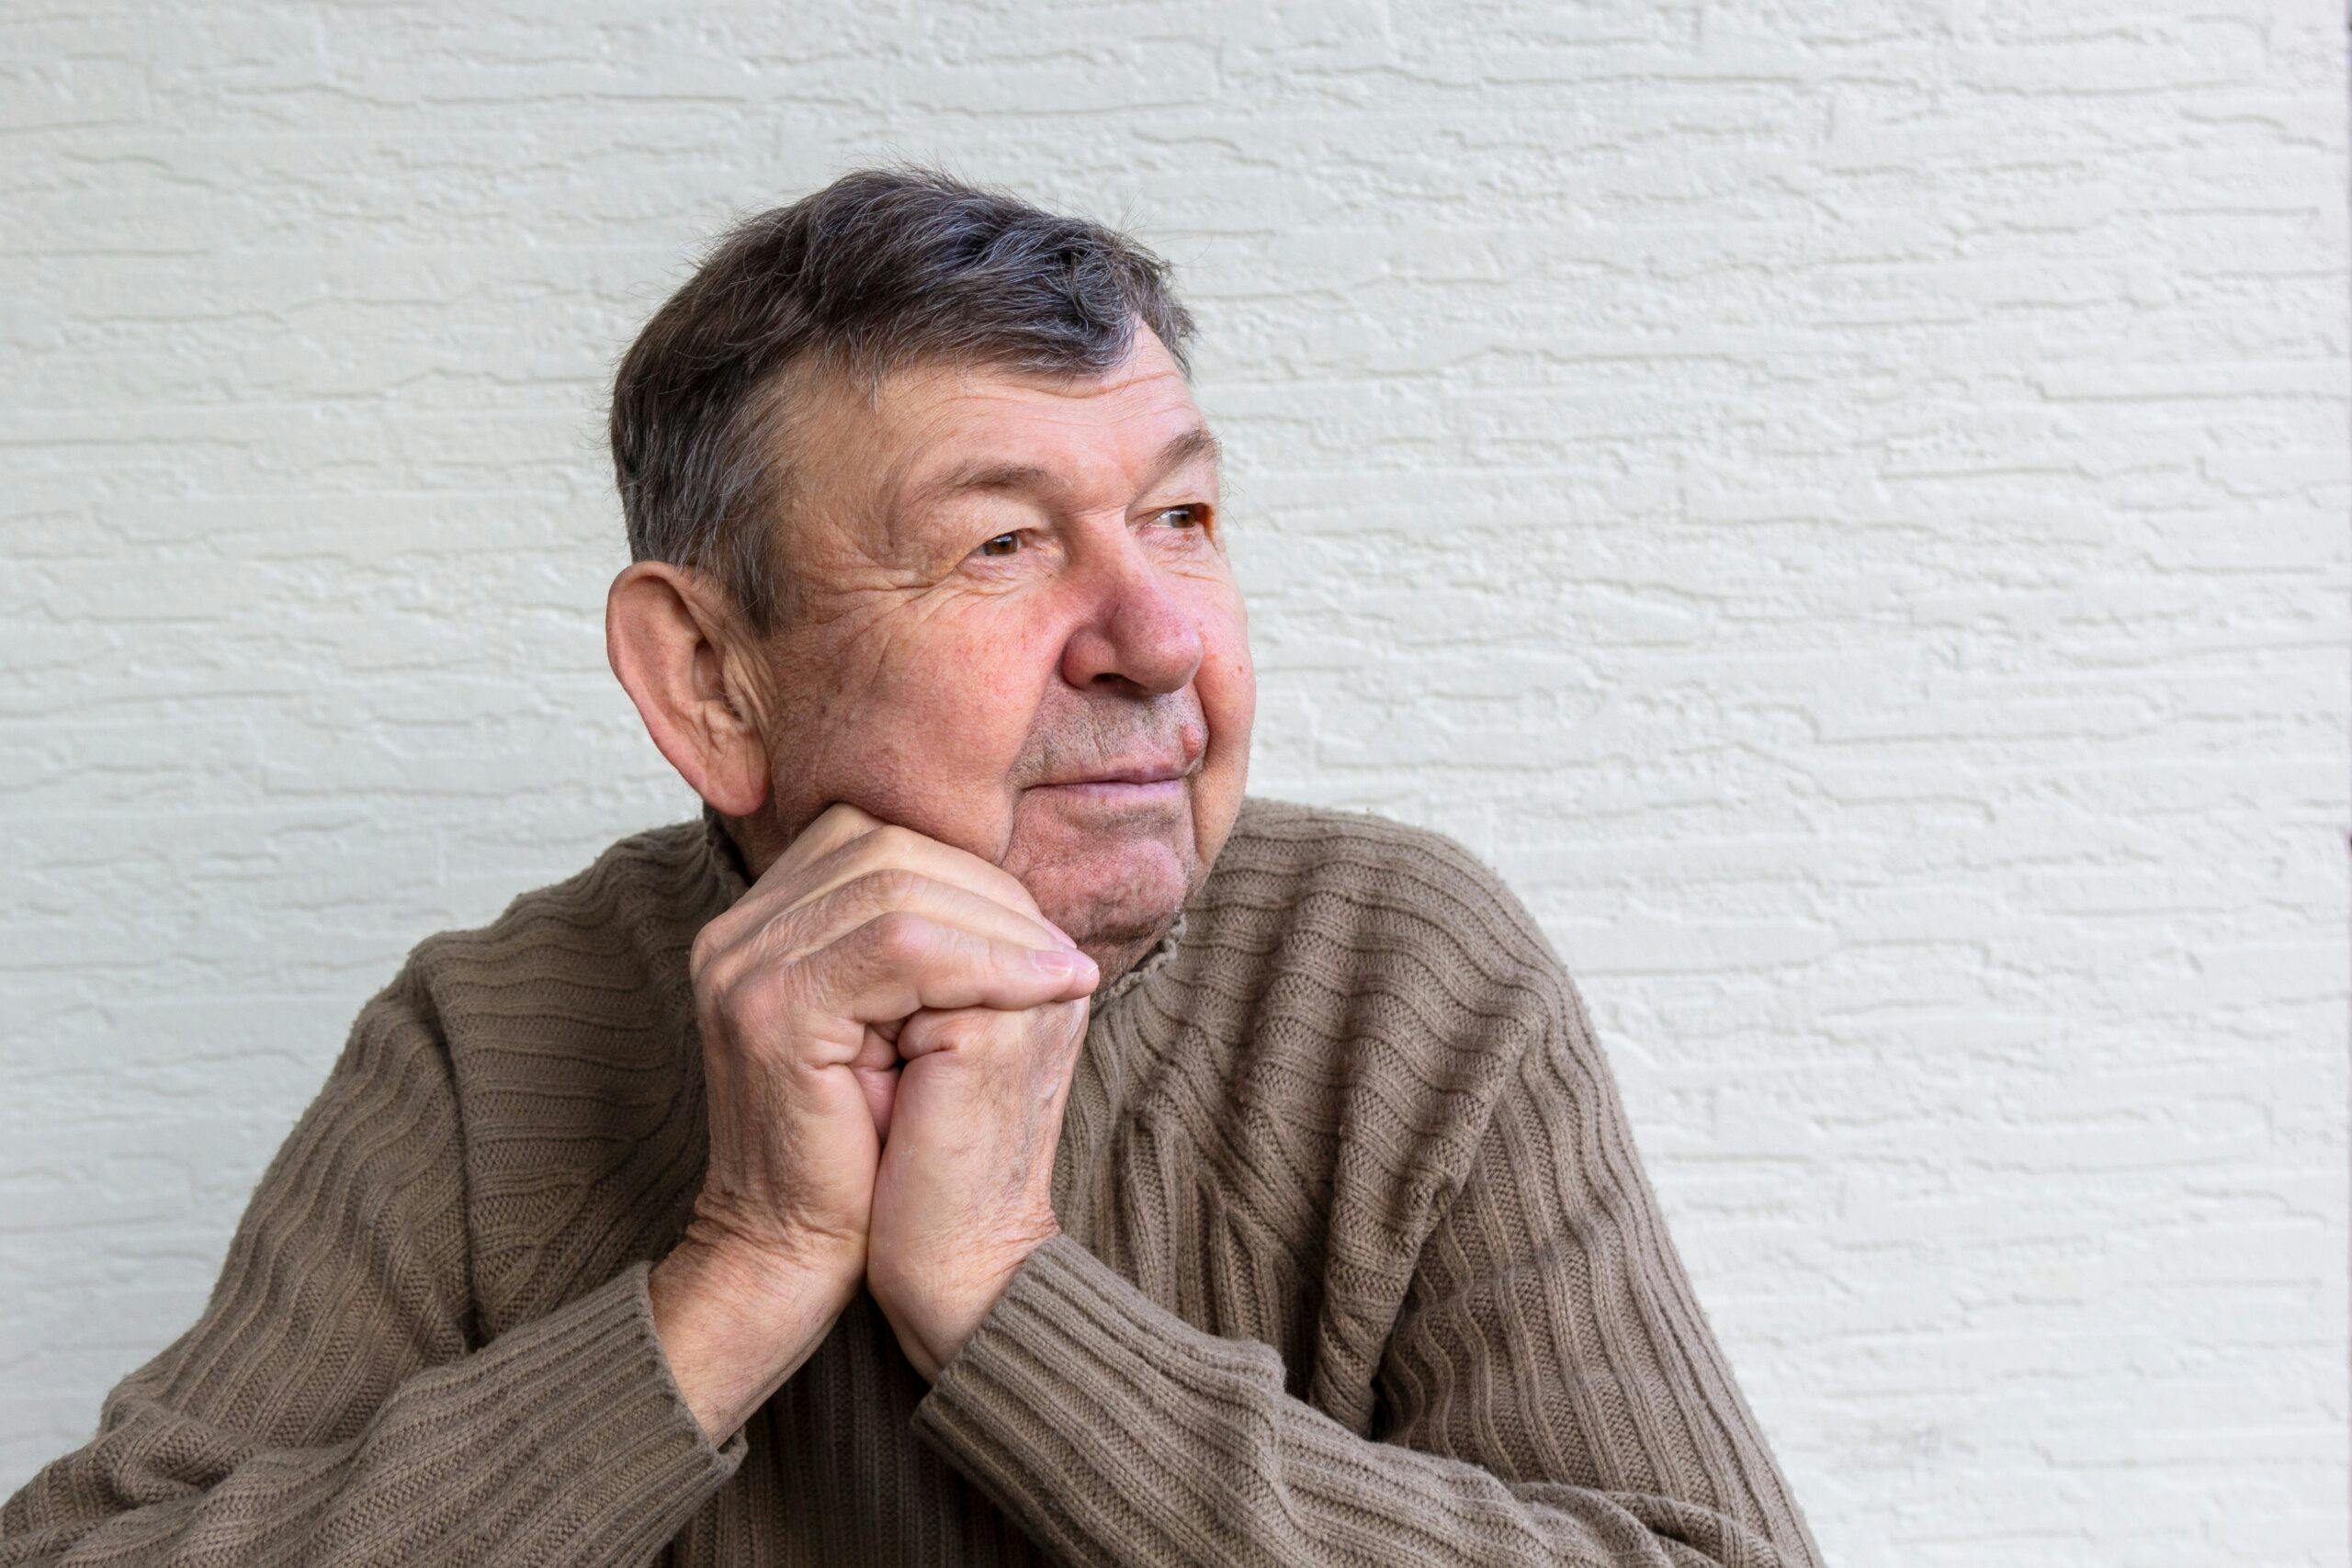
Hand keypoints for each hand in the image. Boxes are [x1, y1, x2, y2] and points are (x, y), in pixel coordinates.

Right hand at [651, 801, 1096, 1438]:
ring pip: (896, 887)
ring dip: (999, 927)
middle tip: (1062, 948)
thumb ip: (923, 946)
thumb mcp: (893, 1025)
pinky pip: (899, 945)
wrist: (792, 1254)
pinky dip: (985, 960)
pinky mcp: (770, 1008)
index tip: (1038, 928)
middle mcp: (734, 932)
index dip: (965, 872)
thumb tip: (1016, 882)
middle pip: (885, 848)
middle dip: (989, 893)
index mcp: (758, 925)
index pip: (873, 840)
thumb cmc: (860, 1149)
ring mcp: (742, 965)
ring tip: (1064, 971)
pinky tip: (1043, 987)